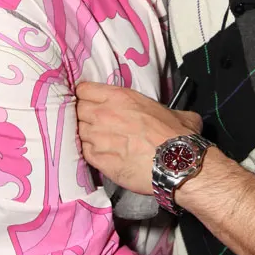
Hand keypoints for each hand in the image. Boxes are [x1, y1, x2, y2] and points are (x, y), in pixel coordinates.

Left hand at [76, 82, 202, 193]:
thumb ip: (165, 109)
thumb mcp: (174, 112)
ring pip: (79, 132)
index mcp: (119, 97)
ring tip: (100, 141)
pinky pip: (84, 152)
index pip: (84, 90)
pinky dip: (90, 153)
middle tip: (95, 122)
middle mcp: (104, 114)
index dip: (85, 96)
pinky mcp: (98, 160)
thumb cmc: (177, 136)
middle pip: (77, 110)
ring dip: (86, 135)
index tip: (90, 101)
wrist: (177, 164)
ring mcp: (98, 138)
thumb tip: (176, 116)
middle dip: (83, 115)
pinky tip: (102, 155)